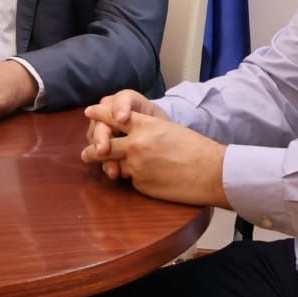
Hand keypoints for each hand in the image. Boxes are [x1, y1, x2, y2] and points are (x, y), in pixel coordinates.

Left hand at [81, 95, 228, 206]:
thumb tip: (132, 133)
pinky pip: (132, 180)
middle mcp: (136, 144)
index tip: (89, 112)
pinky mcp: (141, 184)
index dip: (100, 114)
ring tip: (103, 168)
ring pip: (116, 164)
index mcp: (145, 125)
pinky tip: (147, 178)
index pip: (114, 116)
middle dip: (94, 148)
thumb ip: (146, 130)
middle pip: (104, 143)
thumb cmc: (196, 148)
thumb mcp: (169, 129)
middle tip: (86, 152)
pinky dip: (135, 178)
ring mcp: (136, 165)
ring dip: (110, 166)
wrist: (211, 173)